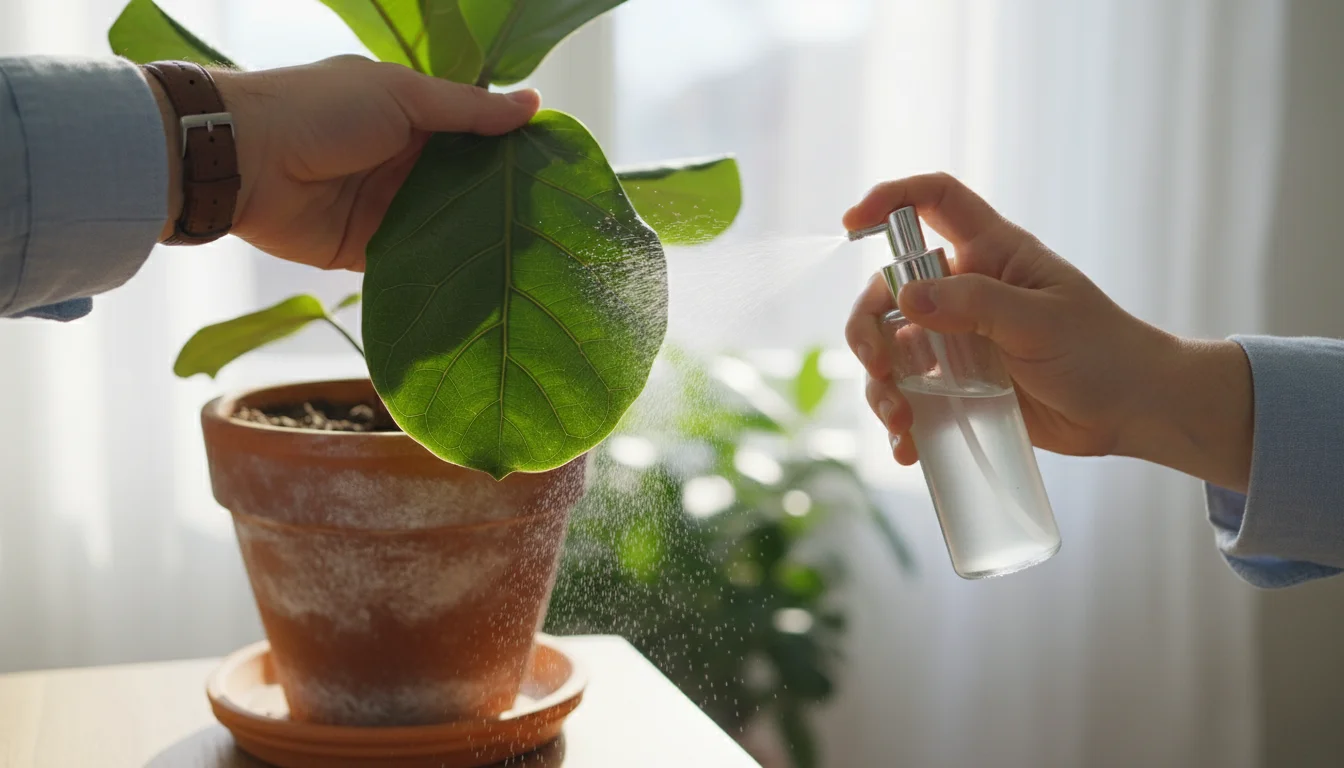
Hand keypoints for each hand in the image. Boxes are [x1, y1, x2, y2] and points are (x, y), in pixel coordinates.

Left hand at [146, 55, 540, 269]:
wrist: (243, 160)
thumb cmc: (320, 110)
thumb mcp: (403, 95)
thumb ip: (468, 109)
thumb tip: (534, 105)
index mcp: (412, 117)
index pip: (475, 135)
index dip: (511, 151)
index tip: (556, 171)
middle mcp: (403, 163)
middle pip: (465, 185)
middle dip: (501, 202)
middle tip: (553, 225)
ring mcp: (386, 208)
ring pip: (446, 227)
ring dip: (476, 240)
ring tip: (531, 260)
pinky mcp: (367, 250)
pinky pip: (414, 262)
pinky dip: (441, 272)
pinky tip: (483, 286)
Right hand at [843, 173, 1253, 491]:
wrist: (1134, 410)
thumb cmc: (1103, 352)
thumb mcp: (1041, 321)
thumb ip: (975, 304)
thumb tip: (906, 297)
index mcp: (991, 253)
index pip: (933, 201)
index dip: (889, 199)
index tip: (852, 222)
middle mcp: (966, 291)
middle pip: (889, 289)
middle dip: (868, 326)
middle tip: (878, 366)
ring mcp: (959, 340)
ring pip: (891, 348)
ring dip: (881, 384)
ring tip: (900, 419)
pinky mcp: (960, 385)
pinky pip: (912, 394)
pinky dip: (901, 419)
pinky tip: (909, 446)